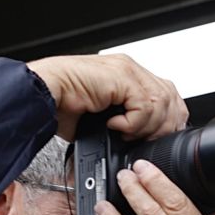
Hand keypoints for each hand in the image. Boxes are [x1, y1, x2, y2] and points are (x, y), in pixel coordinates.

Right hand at [26, 54, 185, 141]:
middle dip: (162, 126)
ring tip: (123, 133)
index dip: (168, 120)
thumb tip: (141, 144)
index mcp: (129, 77)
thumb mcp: (104, 120)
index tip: (156, 139)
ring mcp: (127, 70)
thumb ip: (127, 125)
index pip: (168, 95)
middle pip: (171, 98)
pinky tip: (114, 125)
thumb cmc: (64, 105)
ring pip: (160, 103)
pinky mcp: (121, 76)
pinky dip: (133, 123)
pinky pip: (144, 105)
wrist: (43, 94)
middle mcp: (131, 70)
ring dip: (145, 127)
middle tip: (142, 140)